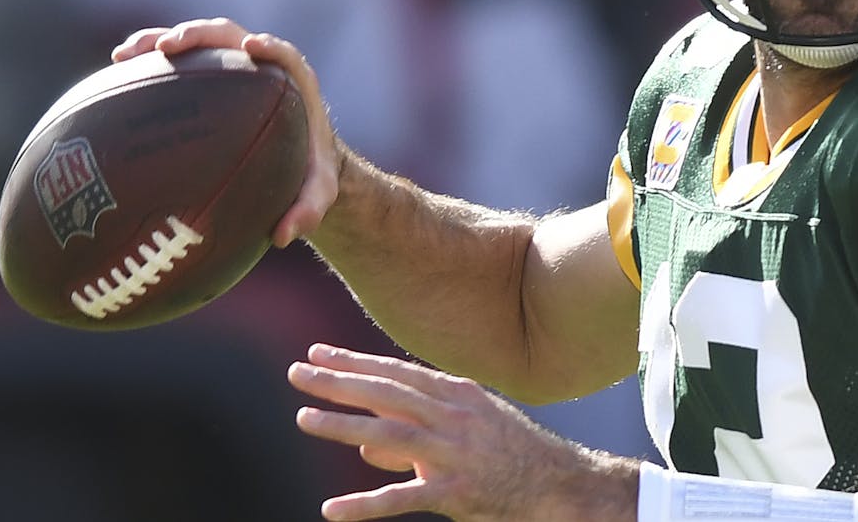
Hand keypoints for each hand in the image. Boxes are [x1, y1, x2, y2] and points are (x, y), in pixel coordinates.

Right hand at [112, 17, 338, 246]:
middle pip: (230, 37)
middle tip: (168, 47)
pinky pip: (179, 62)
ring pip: (198, 42)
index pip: (284, 56)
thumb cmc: (307, 172)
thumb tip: (285, 235)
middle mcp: (261, 67)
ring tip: (126, 54)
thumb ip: (309, 212)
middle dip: (199, 34)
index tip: (251, 48)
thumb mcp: (316, 195)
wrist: (296, 159)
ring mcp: (232, 66)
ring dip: (162, 39)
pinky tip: (115, 73)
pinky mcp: (210, 74)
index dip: (269, 48)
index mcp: (294, 84)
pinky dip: (149, 62)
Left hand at [288, 344, 636, 521]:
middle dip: (340, 380)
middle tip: (297, 371)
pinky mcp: (457, 493)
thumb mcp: (470, 426)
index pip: (397, 372)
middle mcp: (454, 416)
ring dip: (343, 425)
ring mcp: (455, 453)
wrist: (559, 483)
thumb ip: (418, 429)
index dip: (355, 361)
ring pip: (391, 434)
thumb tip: (367, 443)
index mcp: (457, 394)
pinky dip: (366, 505)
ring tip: (303, 417)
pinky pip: (404, 498)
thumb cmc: (511, 452)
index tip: (318, 352)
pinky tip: (332, 509)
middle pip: (388, 393)